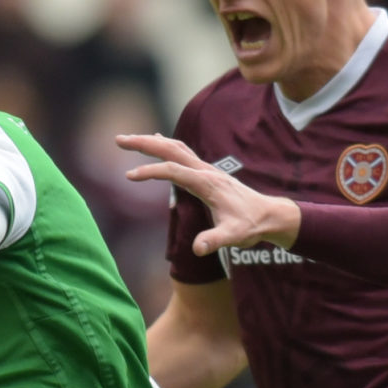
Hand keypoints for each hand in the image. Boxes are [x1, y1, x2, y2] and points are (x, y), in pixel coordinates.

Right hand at [119, 134, 302, 255]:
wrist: (269, 215)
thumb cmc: (251, 226)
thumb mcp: (234, 237)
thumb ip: (215, 241)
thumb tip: (198, 249)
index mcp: (207, 183)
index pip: (173, 171)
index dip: (151, 171)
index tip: (129, 176)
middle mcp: (205, 171)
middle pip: (171, 150)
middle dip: (143, 143)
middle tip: (119, 139)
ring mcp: (206, 170)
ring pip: (175, 148)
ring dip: (151, 142)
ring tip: (128, 139)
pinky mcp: (207, 173)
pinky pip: (182, 153)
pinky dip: (165, 146)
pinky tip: (156, 141)